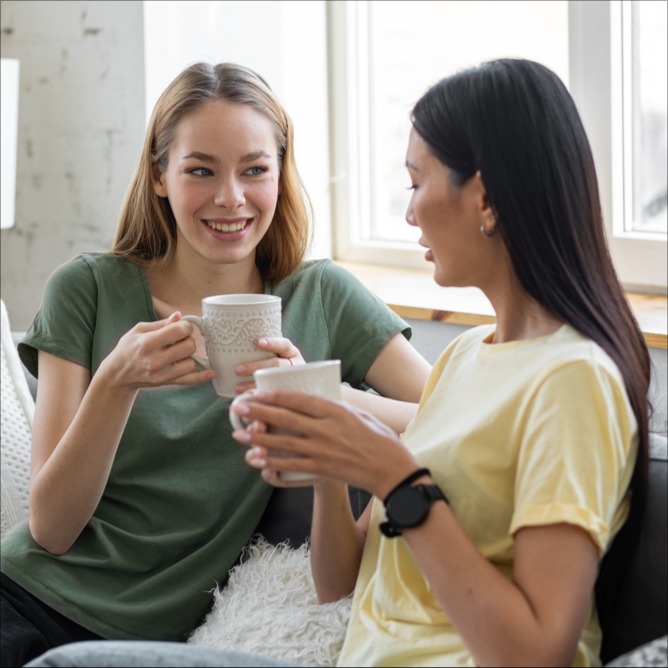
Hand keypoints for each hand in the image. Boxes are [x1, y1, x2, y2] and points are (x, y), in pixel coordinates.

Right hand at [98, 312, 215, 391]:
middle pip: (189, 347)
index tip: (182, 327)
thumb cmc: (127, 349)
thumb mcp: (138, 330)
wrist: (117, 375)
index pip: (179, 331)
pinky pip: (190, 380)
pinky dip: (201, 376)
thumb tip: (179, 316)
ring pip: (191, 363)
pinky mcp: (167, 383)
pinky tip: (211, 372)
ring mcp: (162, 374)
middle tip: (180, 340)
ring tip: (178, 353)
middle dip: (188, 340)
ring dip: (189, 356)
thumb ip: (161, 324)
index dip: (185, 326)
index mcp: (148, 343)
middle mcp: (156, 360)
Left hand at [230, 389, 419, 498]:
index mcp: (336, 411)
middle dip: (259, 412)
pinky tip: (257, 459)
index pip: (300, 400)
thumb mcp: (359, 414)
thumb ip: (335, 407)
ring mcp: (323, 450)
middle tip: (238, 408)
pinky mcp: (322, 469)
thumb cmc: (379, 438)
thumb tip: (314, 400)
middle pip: (286, 418)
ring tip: (239, 434)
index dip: (276, 396)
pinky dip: (272, 462)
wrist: (392, 469)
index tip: (258, 393)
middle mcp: (326, 429)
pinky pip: (291, 465)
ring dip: (258, 438)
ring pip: (284, 442)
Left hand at [233, 336, 304, 393]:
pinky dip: (259, 397)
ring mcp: (293, 381)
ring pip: (274, 382)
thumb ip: (263, 348)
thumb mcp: (276, 355)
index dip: (272, 343)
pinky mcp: (288, 395)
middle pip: (277, 365)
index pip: (284, 345)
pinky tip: (247, 397)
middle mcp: (296, 365)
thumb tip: (239, 333)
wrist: (295, 393)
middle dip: (256, 366)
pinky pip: (274, 396)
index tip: (257, 342)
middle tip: (238, 370)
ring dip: (254, 384)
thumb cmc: (275, 366)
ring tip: (237, 387)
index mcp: (292, 352)